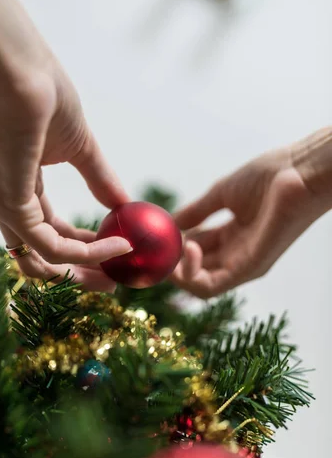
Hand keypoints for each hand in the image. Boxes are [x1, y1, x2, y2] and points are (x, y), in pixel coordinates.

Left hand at [0, 0, 131, 291]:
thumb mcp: (81, 148)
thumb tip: (124, 204)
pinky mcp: (12, 206)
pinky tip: (117, 245)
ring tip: (118, 274)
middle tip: (117, 281)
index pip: (53, 236)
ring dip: (84, 273)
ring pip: (44, 263)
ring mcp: (8, 209)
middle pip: (44, 260)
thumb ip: (100, 179)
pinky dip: (87, 252)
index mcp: (24, 193)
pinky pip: (52, 247)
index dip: (86, 251)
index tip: (118, 255)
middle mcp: (11, 207)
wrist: (19, 70)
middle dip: (83, 274)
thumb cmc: (43, 96)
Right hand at [172, 144, 329, 297]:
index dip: (175, 248)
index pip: (197, 252)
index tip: (159, 238)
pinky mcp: (250, 269)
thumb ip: (196, 212)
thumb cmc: (268, 177)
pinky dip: (192, 273)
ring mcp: (244, 264)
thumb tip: (170, 223)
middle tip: (158, 250)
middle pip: (196, 273)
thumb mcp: (221, 194)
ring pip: (201, 286)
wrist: (299, 171)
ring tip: (171, 250)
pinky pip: (212, 285)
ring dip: (178, 272)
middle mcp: (237, 255)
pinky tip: (188, 248)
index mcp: (232, 238)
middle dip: (171, 264)